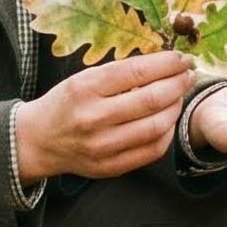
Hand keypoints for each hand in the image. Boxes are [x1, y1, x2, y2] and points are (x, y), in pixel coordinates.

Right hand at [15, 51, 192, 181]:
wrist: (38, 140)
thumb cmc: (66, 103)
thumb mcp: (84, 78)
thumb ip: (121, 73)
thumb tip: (165, 63)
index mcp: (84, 88)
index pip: (137, 71)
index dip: (167, 64)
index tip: (181, 59)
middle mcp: (93, 117)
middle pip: (151, 99)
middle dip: (178, 84)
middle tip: (188, 76)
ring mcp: (102, 146)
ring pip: (156, 126)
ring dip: (175, 108)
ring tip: (178, 97)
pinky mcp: (110, 166)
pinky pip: (152, 150)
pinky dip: (166, 133)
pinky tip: (167, 120)